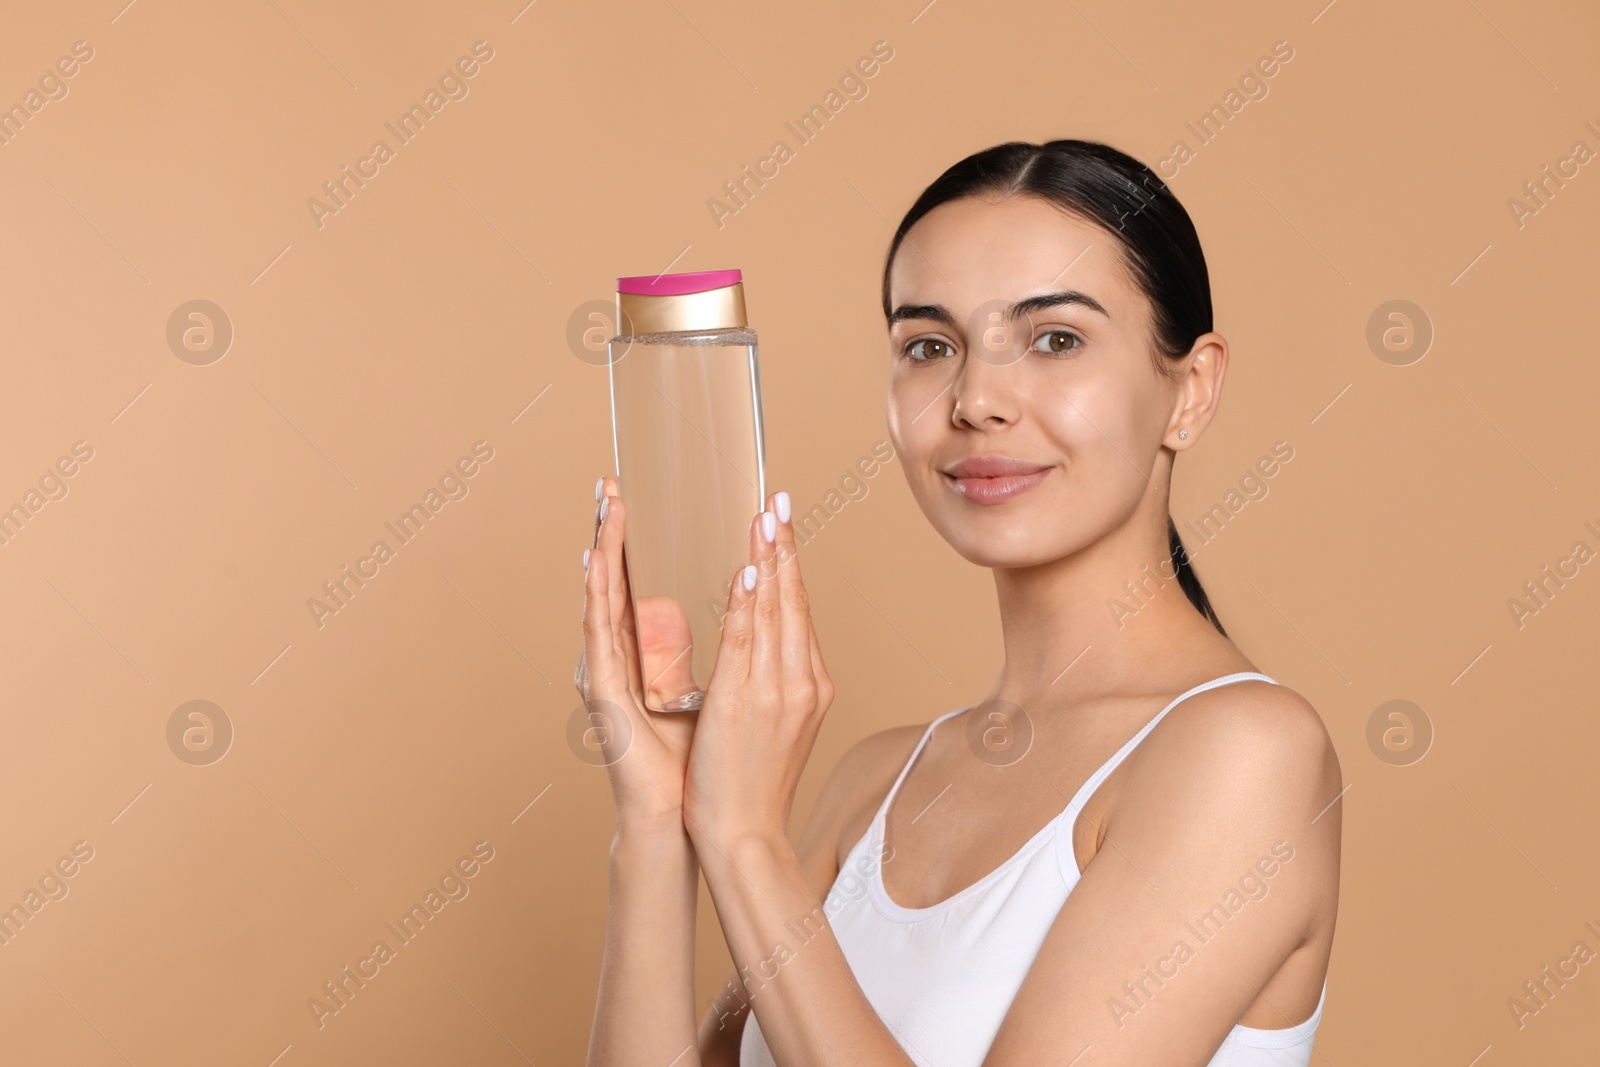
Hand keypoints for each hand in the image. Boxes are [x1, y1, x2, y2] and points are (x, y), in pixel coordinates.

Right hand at [575, 475, 698, 832]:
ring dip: (602, 550)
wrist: (684, 818)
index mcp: (653, 656)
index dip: (642, 542)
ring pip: (603, 600)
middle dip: (615, 533)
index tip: (641, 499)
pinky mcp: (604, 696)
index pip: (644, 584)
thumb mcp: (726, 688)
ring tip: (604, 506)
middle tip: (610, 485)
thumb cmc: (703, 762)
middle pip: (619, 583)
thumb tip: (750, 601)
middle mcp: (627, 660)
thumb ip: (729, 645)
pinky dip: (597, 596)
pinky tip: (594, 561)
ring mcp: (611, 676)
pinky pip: (599, 636)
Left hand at [682, 492, 834, 851]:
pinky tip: (748, 572)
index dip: (791, 563)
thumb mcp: (780, 722)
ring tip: (764, 518)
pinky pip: (747, 642)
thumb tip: (766, 640)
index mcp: (810, 684)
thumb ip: (776, 678)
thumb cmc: (753, 782)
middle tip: (777, 500)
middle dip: (785, 546)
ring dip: (769, 560)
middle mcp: (801, 681)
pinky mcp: (743, 702)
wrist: (744, 832)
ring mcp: (776, 691)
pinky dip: (749, 605)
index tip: (782, 523)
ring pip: (774, 613)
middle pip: (794, 601)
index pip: (800, 610)